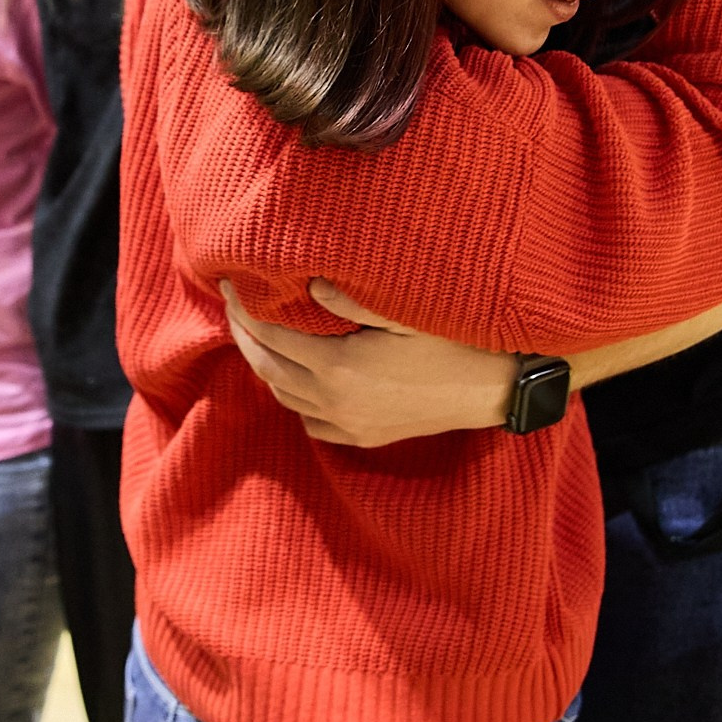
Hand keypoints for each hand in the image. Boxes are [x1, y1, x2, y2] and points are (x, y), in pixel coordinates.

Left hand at [221, 280, 514, 447]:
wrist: (493, 389)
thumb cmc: (453, 341)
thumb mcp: (406, 311)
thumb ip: (354, 298)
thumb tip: (310, 284)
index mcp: (338, 367)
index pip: (270, 336)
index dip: (243, 310)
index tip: (229, 286)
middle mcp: (335, 401)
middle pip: (267, 370)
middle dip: (243, 337)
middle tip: (233, 309)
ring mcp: (349, 424)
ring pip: (286, 398)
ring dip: (265, 368)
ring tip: (259, 337)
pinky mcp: (365, 436)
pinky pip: (313, 423)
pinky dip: (296, 401)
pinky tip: (298, 379)